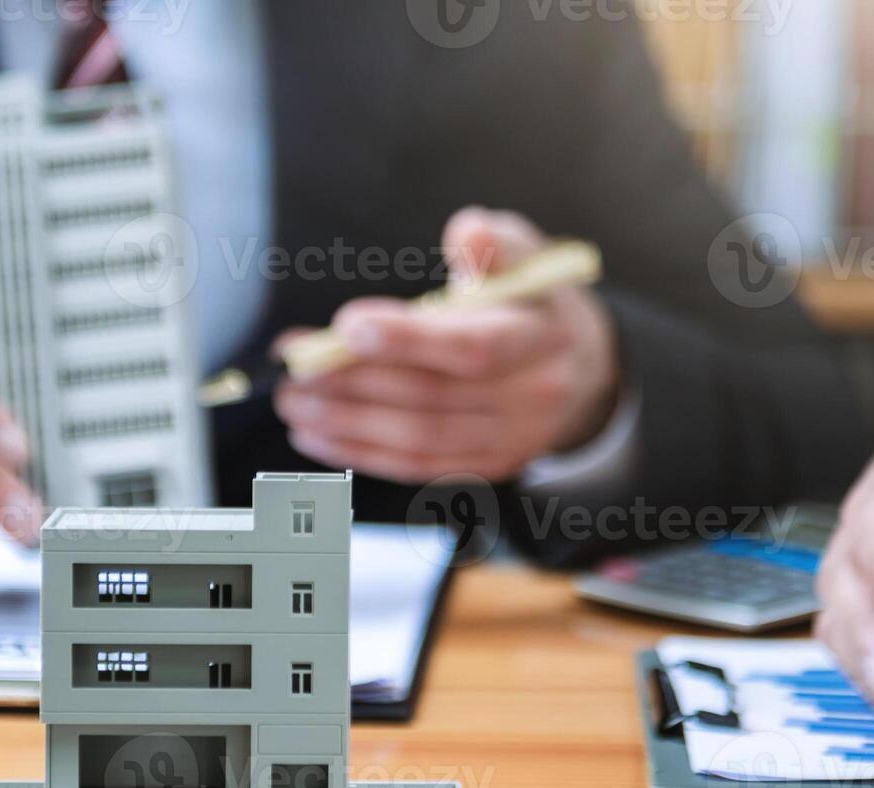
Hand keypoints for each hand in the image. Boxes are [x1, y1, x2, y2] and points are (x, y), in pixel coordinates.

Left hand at [274, 206, 620, 483]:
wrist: (578, 365)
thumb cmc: (531, 301)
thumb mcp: (525, 254)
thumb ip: (494, 243)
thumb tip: (467, 234)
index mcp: (540, 337)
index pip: (474, 347)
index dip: (410, 340)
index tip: (347, 326)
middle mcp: (532, 395)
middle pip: (433, 397)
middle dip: (354, 382)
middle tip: (296, 366)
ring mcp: (512, 439)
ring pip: (420, 438)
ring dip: (347, 422)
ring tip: (295, 401)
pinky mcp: (489, 466)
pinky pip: (419, 467)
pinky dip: (362, 453)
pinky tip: (318, 434)